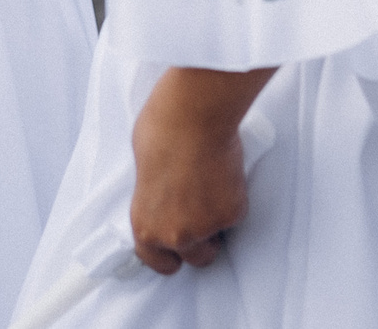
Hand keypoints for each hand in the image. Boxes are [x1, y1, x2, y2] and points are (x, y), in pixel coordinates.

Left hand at [130, 67, 268, 273]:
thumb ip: (154, 198)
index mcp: (145, 225)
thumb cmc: (162, 131)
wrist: (193, 115)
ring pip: (218, 238)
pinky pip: (234, 215)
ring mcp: (207, 226)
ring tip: (209, 186)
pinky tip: (222, 174)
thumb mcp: (143, 172)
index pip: (157, 262)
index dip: (167, 254)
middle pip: (195, 258)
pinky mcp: (233, 212)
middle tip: (199, 213)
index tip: (174, 249)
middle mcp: (175, 234)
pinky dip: (232, 200)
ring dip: (215, 221)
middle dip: (199, 240)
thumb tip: (164, 200)